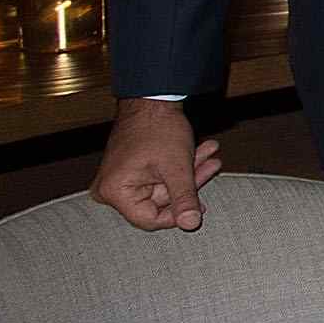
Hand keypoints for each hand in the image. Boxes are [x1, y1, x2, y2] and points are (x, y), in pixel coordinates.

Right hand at [90, 98, 222, 231]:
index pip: (149, 220)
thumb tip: (191, 224)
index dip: (177, 214)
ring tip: (211, 154)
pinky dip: (180, 166)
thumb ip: (184, 198)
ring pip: (163, 186)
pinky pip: (158, 176)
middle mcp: (111, 190)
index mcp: (115, 192)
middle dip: (189, 183)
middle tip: (212, 166)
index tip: (200, 205)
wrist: (151, 98)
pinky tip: (202, 152)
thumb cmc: (158, 128)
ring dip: (189, 171)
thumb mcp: (177, 167)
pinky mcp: (131, 171)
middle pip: (158, 201)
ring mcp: (120, 180)